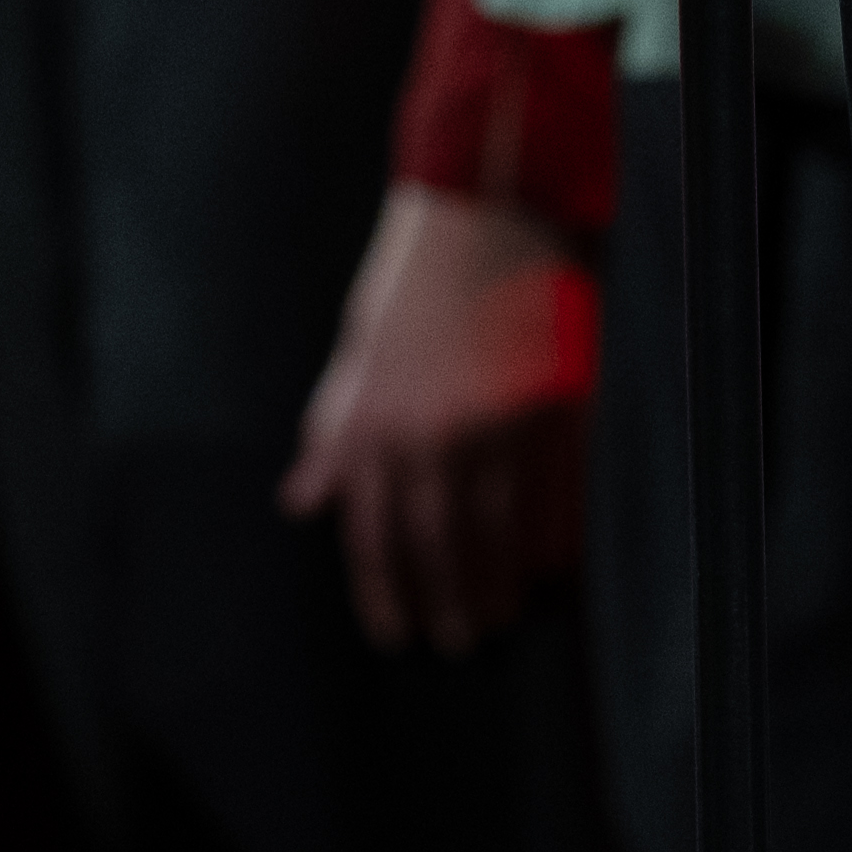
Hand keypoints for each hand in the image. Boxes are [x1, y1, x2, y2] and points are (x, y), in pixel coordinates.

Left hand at [275, 184, 594, 654]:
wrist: (487, 210)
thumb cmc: (415, 280)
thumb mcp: (355, 354)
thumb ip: (332, 433)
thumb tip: (299, 502)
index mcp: (373, 422)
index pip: (371, 533)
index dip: (383, 592)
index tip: (397, 634)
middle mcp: (428, 435)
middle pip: (435, 545)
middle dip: (446, 601)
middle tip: (459, 640)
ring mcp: (494, 426)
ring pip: (495, 533)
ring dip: (497, 584)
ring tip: (503, 615)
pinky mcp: (551, 411)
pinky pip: (551, 499)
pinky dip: (550, 544)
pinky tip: (550, 572)